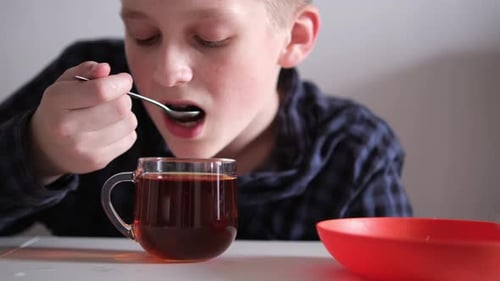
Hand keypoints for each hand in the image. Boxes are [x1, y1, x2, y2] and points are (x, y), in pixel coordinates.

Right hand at [29, 61, 137, 183]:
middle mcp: (67, 127)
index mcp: (57, 101)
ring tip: (110, 115)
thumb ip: (86, 71)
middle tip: (115, 98)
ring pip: (129, 123)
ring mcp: (83, 148)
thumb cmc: (60, 109)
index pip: (101, 91)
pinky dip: (126, 131)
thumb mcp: (66, 83)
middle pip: (120, 108)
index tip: (123, 80)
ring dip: (126, 115)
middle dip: (124, 98)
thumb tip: (105, 69)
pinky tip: (110, 130)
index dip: (120, 82)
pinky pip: (130, 139)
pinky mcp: (98, 161)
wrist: (47, 146)